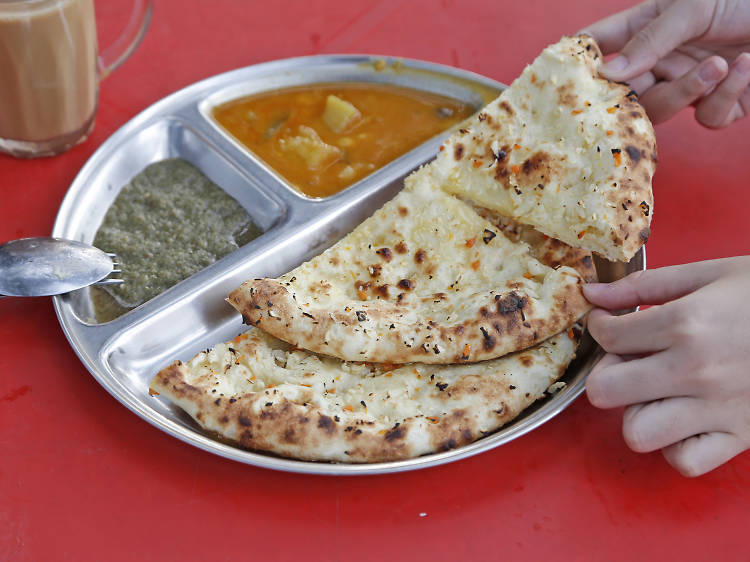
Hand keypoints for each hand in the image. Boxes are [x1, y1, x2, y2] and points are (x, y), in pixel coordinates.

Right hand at [581, 0, 749, 127]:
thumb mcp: (694, 6)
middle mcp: (662, 61)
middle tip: (625, 94)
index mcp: (647, 29)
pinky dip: (727, 94)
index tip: (559, 77)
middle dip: (624, 96)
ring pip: (662, 110)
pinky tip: (746, 66)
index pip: (599, 46)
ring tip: (717, 66)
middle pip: (622, 91)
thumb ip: (650, 39)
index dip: (577, 62)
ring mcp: (689, 85)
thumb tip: (609, 72)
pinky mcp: (720, 107)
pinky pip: (708, 117)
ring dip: (688, 91)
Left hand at [583, 256, 749, 475]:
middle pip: (605, 392)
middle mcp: (696, 370)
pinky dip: (676, 445)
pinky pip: (685, 461)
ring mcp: (719, 409)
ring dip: (638, 413)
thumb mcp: (711, 273)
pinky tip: (685, 418)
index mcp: (686, 323)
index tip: (611, 323)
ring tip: (657, 391)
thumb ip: (645, 285)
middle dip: (608, 373)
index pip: (608, 337)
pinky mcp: (742, 436)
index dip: (601, 327)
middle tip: (630, 361)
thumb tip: (593, 295)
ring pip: (637, 433)